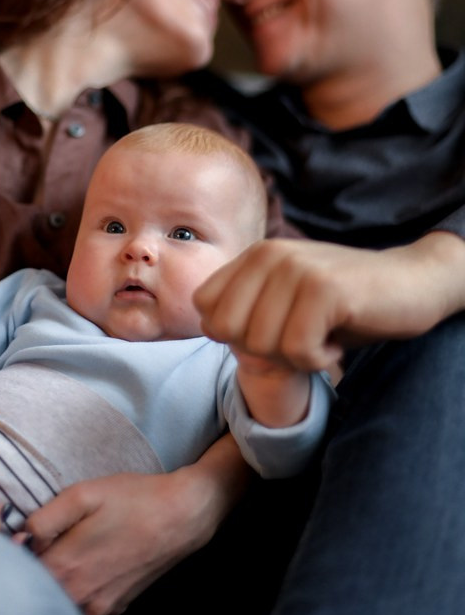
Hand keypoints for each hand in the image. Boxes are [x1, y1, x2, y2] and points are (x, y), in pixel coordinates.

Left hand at [23, 447, 248, 614]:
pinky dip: (69, 600)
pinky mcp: (114, 609)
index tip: (2, 537)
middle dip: (23, 575)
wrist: (183, 515)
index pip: (16, 575)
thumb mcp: (84, 493)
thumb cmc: (134, 499)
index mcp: (66, 566)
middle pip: (33, 596)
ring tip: (51, 559)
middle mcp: (79, 595)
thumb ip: (44, 517)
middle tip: (26, 547)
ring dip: (46, 589)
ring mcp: (99, 607)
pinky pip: (79, 613)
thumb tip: (15, 535)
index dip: (5, 556)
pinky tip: (75, 573)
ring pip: (57, 609)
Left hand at [195, 232, 464, 372]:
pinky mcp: (324, 289)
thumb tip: (210, 331)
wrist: (411, 285)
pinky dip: (319, 359)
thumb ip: (246, 311)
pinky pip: (297, 350)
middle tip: (300, 338)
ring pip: (260, 344)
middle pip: (225, 330)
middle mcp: (269, 255)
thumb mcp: (285, 301)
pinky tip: (337, 342)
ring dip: (296, 355)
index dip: (233, 334)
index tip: (274, 331)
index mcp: (254, 256)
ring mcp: (296, 269)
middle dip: (261, 349)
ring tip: (323, 334)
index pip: (204, 307)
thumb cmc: (343, 305)